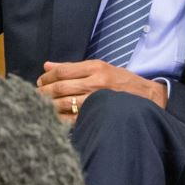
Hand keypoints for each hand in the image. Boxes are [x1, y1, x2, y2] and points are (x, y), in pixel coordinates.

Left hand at [36, 60, 167, 122]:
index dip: (46, 77)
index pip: (62, 71)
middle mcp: (95, 83)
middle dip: (43, 91)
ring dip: (48, 104)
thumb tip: (47, 65)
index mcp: (95, 68)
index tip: (40, 81)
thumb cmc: (121, 81)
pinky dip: (59, 118)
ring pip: (64, 103)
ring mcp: (97, 100)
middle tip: (36, 94)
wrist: (149, 98)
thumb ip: (72, 67)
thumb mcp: (100, 67)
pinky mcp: (99, 115)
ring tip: (40, 105)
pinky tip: (52, 117)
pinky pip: (72, 118)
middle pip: (60, 87)